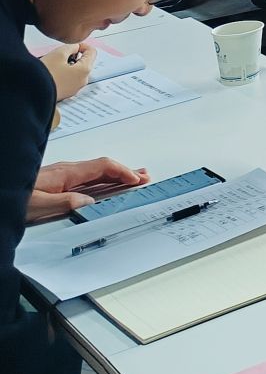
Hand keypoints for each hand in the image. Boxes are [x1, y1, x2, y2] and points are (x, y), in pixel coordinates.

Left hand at [28, 157, 146, 222]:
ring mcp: (62, 176)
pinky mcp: (57, 182)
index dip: (122, 172)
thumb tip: (89, 202)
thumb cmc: (12, 197)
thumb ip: (64, 203)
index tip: (137, 180)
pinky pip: (87, 178)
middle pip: (102, 167)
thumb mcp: (36, 205)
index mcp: (65, 173)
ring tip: (133, 179)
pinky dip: (103, 181)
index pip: (102, 167)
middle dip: (125, 172)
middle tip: (145, 177)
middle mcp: (66, 171)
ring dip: (116, 176)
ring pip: (96, 172)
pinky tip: (106, 187)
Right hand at [41, 44, 94, 100]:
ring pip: (75, 72)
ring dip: (66, 66)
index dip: (82, 45)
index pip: (92, 52)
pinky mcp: (65, 94)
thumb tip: (75, 47)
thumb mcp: (58, 53)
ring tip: (53, 65)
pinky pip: (68, 80)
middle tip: (59, 55)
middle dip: (73, 56)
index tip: (72, 45)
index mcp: (85, 71)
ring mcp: (74, 89)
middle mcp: (82, 81)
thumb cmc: (43, 76)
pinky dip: (62, 75)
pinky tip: (51, 74)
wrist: (31, 93)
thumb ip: (71, 47)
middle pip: (84, 62)